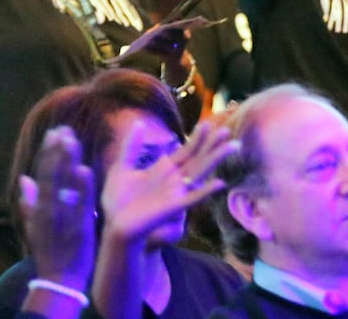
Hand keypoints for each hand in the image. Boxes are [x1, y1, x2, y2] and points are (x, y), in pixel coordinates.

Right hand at [19, 126, 95, 289]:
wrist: (60, 277)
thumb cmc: (49, 250)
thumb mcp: (33, 226)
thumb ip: (29, 201)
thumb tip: (23, 178)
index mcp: (39, 208)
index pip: (42, 175)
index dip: (47, 153)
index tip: (53, 133)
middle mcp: (48, 210)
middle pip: (51, 176)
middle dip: (57, 152)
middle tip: (63, 129)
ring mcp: (63, 218)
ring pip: (64, 185)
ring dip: (67, 162)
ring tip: (72, 140)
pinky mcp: (79, 226)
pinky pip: (80, 204)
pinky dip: (81, 188)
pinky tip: (84, 169)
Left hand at [101, 118, 236, 244]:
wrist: (115, 226)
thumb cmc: (117, 201)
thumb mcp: (121, 168)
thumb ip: (131, 146)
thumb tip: (138, 122)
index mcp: (164, 169)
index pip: (187, 150)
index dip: (198, 137)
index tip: (208, 122)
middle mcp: (175, 179)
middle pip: (198, 158)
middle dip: (212, 144)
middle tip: (226, 129)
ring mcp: (176, 192)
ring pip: (201, 172)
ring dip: (216, 159)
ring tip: (232, 146)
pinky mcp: (173, 208)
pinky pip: (193, 198)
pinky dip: (206, 191)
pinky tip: (220, 183)